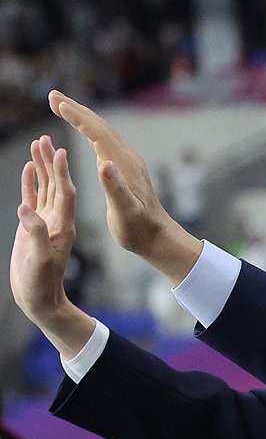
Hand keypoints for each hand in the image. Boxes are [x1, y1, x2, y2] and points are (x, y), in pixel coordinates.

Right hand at [9, 136, 94, 355]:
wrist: (40, 299)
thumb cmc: (43, 284)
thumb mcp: (40, 261)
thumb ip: (36, 235)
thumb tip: (26, 211)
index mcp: (64, 226)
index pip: (67, 194)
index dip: (64, 173)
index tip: (62, 152)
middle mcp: (58, 220)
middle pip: (56, 185)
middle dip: (51, 161)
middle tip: (45, 138)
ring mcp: (46, 222)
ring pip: (45, 187)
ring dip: (42, 166)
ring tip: (38, 143)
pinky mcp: (35, 226)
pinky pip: (34, 198)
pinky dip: (31, 182)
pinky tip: (28, 167)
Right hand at [48, 90, 200, 283]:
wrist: (158, 237)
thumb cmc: (140, 229)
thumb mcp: (125, 212)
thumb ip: (115, 189)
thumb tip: (103, 163)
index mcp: (124, 166)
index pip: (98, 134)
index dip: (77, 118)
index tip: (57, 104)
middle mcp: (128, 159)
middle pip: (100, 127)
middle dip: (76, 110)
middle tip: (52, 95)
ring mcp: (127, 162)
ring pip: (102, 132)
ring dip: (82, 117)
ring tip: (62, 106)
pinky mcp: (126, 168)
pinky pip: (105, 142)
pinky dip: (90, 131)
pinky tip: (84, 131)